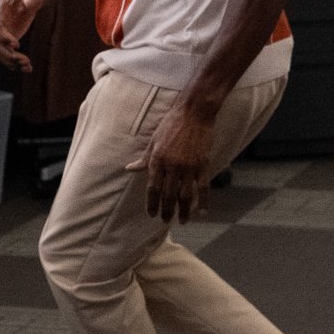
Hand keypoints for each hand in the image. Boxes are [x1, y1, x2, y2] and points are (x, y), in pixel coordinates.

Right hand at [0, 0, 44, 71]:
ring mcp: (1, 34)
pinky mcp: (7, 42)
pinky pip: (7, 56)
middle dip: (7, 55)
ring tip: (27, 66)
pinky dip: (16, 64)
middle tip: (23, 60)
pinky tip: (28, 69)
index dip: (3, 37)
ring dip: (12, 62)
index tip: (16, 45)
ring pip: (0, 53)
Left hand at [126, 101, 215, 222]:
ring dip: (183, 210)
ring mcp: (189, 166)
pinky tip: (203, 212)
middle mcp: (172, 166)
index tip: (151, 214)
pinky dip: (204, 201)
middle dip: (166, 210)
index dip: (151, 203)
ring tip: (182, 220)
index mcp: (158, 160)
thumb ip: (144, 159)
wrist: (194, 112)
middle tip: (165, 221)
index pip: (153, 188)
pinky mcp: (203, 164)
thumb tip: (129, 169)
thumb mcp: (154, 141)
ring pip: (185, 195)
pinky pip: (203, 187)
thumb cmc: (171, 124)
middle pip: (168, 195)